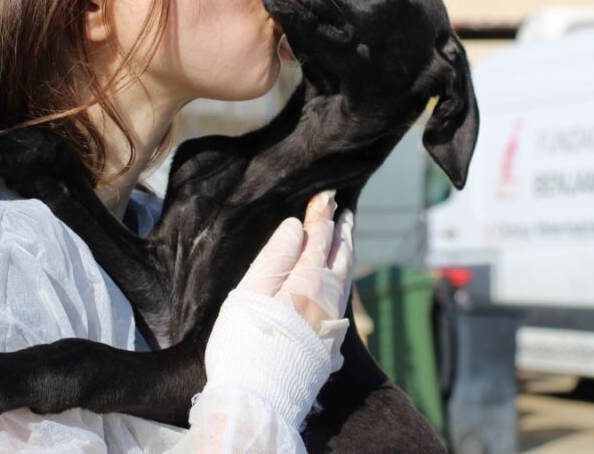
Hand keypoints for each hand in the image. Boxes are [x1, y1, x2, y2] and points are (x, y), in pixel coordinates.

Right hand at [237, 190, 354, 330]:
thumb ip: (275, 257)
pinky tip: (339, 280)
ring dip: (346, 254)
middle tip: (344, 213)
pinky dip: (344, 278)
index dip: (322, 215)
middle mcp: (328, 298)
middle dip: (341, 232)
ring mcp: (332, 322)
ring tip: (346, 239)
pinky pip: (344, 298)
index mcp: (308, 280)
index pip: (319, 238)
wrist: (261, 399)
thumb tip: (294, 225)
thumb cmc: (247, 340)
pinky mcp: (331, 344)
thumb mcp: (253, 292)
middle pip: (340, 256)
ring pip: (345, 278)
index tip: (326, 195)